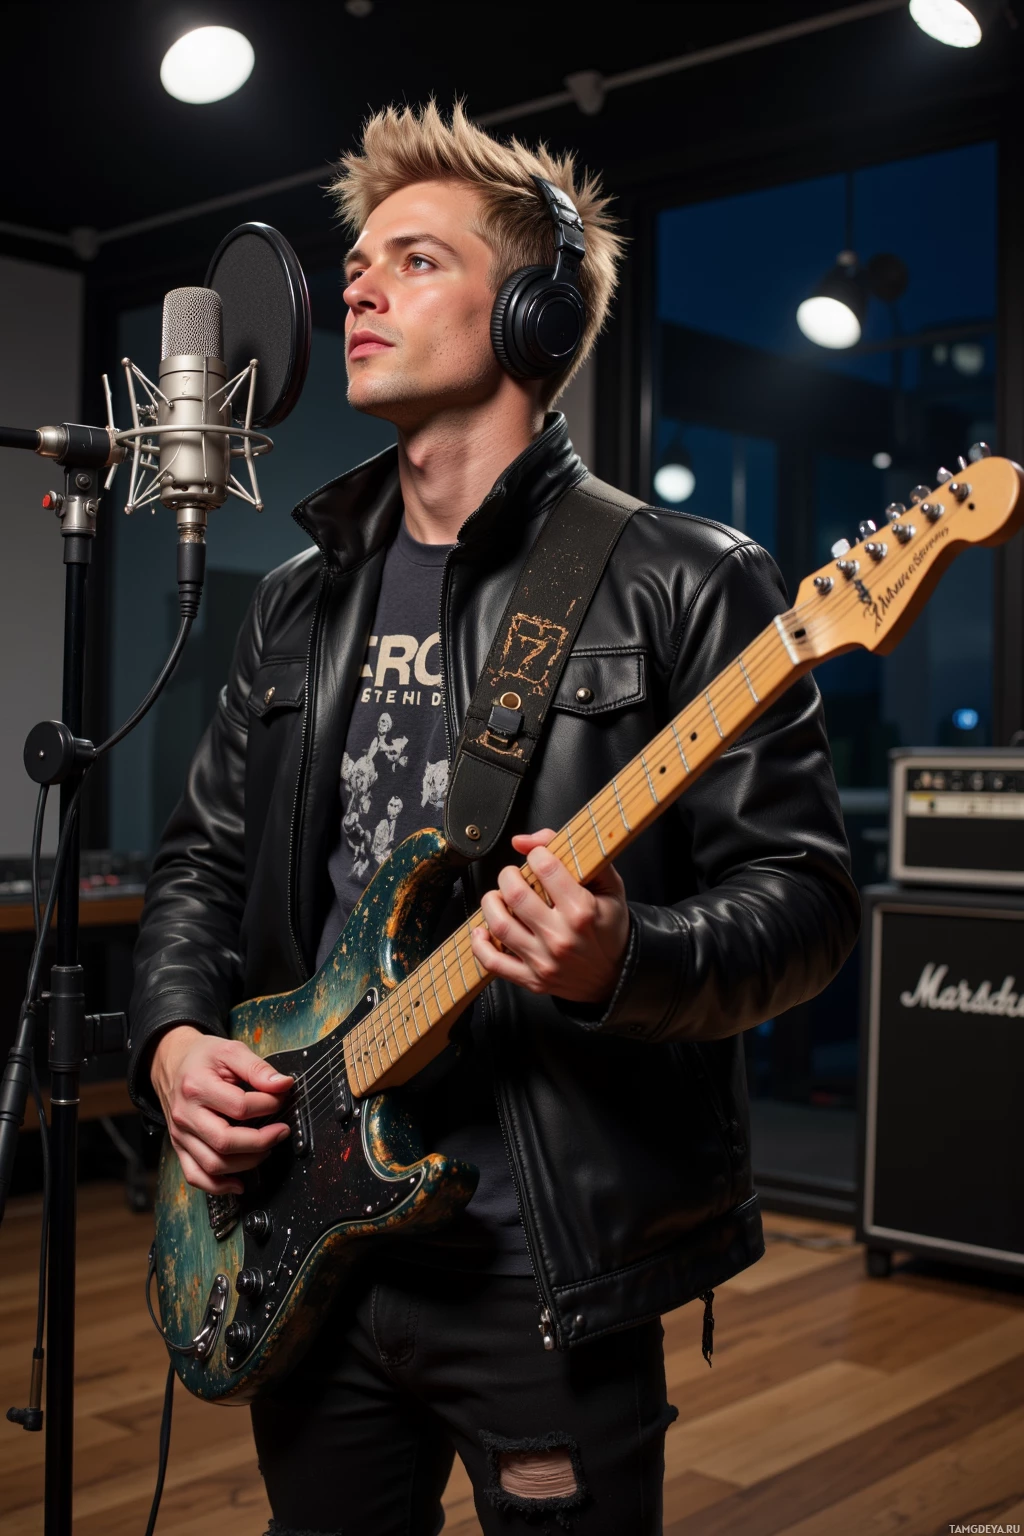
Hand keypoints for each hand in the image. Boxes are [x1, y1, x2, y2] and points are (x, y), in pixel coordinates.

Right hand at [150, 1024, 293, 1195]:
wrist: (171, 1064)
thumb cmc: (203, 1058)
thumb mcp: (230, 1050)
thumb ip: (257, 1068)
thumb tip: (283, 1085)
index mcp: (197, 1087)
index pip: (239, 1106)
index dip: (268, 1105)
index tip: (281, 1098)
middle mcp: (185, 1115)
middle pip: (225, 1141)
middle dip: (261, 1141)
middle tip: (281, 1131)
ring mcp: (180, 1135)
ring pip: (213, 1164)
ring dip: (246, 1163)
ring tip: (267, 1149)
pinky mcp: (180, 1147)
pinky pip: (195, 1176)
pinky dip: (218, 1186)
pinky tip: (239, 1183)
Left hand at [470, 829, 629, 1006]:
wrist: (615, 976)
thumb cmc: (610, 928)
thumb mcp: (609, 886)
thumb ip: (575, 854)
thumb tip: (525, 841)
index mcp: (582, 911)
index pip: (545, 868)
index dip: (537, 854)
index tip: (538, 857)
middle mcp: (561, 937)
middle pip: (515, 894)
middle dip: (509, 876)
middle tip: (514, 876)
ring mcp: (544, 961)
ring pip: (499, 925)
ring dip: (491, 903)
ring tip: (499, 897)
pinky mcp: (532, 980)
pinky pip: (493, 962)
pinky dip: (480, 945)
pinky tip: (484, 930)